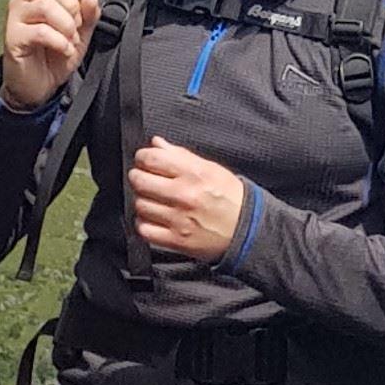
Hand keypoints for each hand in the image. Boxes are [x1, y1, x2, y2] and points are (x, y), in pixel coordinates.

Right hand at [2, 0, 100, 112]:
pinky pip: (40, 31)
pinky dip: (59, 41)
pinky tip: (64, 49)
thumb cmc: (54, 57)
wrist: (38, 88)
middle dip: (71, 3)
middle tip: (77, 25)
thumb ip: (88, 14)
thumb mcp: (80, 33)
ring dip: (66, 24)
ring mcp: (16, 18)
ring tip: (71, 40)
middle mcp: (24, 0)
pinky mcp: (12, 38)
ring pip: (45, 5)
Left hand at [127, 138, 248, 263]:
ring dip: (142, 200)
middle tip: (143, 178)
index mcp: (194, 174)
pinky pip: (144, 229)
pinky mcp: (176, 240)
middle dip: (137, 177)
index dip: (142, 157)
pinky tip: (152, 218)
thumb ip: (181, 155)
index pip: (152, 159)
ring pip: (140, 205)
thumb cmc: (230, 197)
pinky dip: (144, 223)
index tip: (144, 160)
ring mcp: (179, 220)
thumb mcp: (211, 169)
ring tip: (151, 199)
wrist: (246, 230)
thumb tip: (156, 143)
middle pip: (141, 181)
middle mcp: (184, 195)